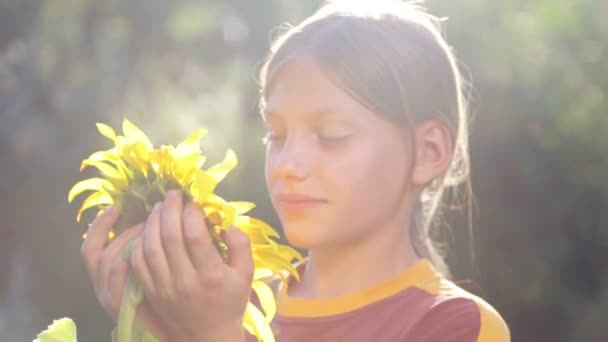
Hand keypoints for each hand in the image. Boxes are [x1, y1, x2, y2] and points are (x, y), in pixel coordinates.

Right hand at [80, 205, 174, 340]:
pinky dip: (132, 254)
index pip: (90, 249)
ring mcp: (109, 297)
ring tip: (150, 231)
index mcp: (103, 280)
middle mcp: (101, 288)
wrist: (168, 331)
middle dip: (121, 231)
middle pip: (96, 252)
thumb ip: (142, 251)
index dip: (99, 226)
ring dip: (129, 240)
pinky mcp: (122, 304)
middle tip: (144, 220)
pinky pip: (121, 272)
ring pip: (109, 260)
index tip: (115, 207)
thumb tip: (149, 221)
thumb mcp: (146, 272)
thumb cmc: (162, 302)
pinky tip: (149, 246)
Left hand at [129, 190, 253, 340]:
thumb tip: (226, 224)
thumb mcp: (246, 274)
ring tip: (159, 206)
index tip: (194, 203)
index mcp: (211, 275)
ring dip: (152, 221)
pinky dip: (140, 241)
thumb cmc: (230, 302)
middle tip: (172, 194)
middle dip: (169, 208)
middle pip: (169, 236)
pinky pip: (139, 262)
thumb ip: (241, 245)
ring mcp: (164, 287)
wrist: (208, 337)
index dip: (191, 213)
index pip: (195, 235)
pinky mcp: (151, 292)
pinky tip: (148, 229)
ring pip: (150, 246)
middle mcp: (185, 280)